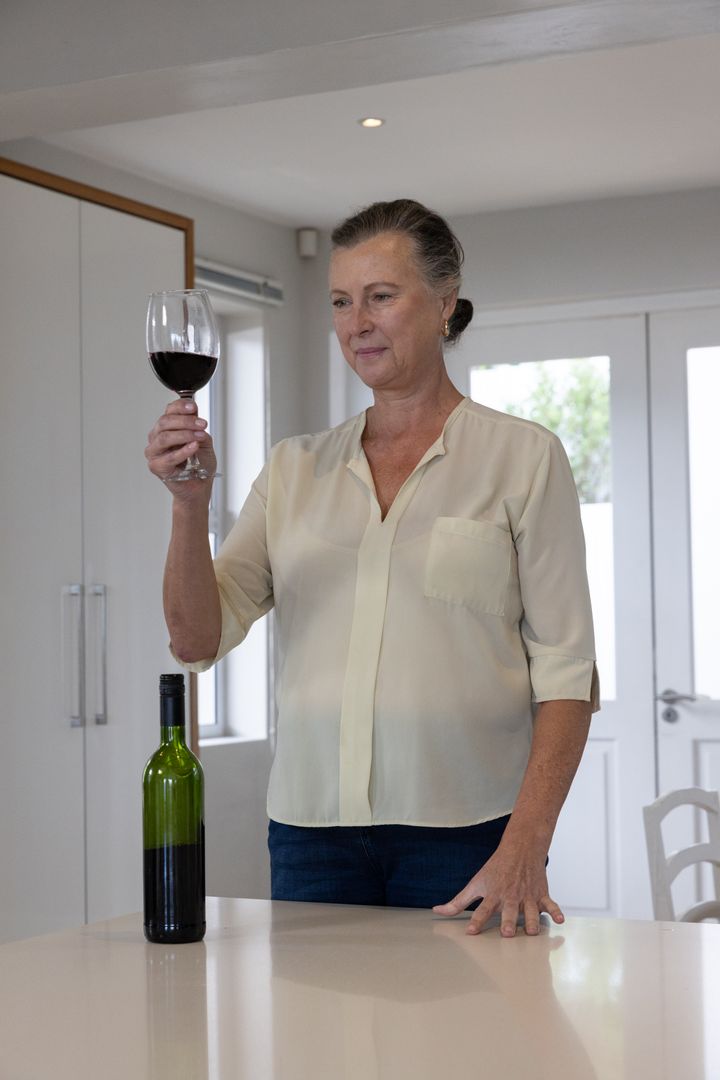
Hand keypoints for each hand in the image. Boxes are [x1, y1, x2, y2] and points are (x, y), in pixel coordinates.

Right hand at [145, 399, 216, 497]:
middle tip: (202, 424)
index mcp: (166, 428)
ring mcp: (154, 452)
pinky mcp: (156, 466)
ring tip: (199, 437)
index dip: (181, 406)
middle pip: (165, 422)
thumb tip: (194, 414)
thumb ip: (197, 427)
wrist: (199, 485)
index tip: (194, 407)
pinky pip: (169, 457)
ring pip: (164, 437)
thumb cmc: (199, 464)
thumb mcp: (202, 439)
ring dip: (185, 434)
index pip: (169, 411)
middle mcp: (157, 437)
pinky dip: (183, 451)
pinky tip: (194, 446)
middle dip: (186, 421)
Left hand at [432, 841, 564, 937]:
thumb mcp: (475, 883)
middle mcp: (510, 897)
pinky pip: (551, 904)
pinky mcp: (541, 895)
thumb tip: (437, 911)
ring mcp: (527, 896)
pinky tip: (560, 920)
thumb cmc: (496, 869)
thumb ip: (458, 901)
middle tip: (506, 933)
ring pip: (531, 912)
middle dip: (508, 922)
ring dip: (532, 922)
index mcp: (493, 895)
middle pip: (508, 912)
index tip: (470, 932)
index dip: (476, 921)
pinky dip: (556, 911)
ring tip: (531, 931)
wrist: (520, 849)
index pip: (482, 910)